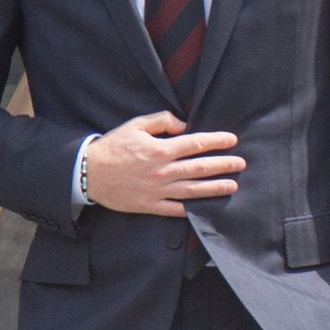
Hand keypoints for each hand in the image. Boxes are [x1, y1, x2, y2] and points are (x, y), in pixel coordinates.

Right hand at [84, 111, 243, 216]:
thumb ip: (162, 121)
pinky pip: (174, 209)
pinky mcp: (150, 205)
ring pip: (192, 189)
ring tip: (233, 185)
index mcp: (160, 149)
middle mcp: (162, 171)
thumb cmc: (113, 146)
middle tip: (241, 164)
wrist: (87, 173)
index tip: (232, 140)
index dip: (217, 141)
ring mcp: (157, 190)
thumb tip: (184, 124)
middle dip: (223, 165)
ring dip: (215, 188)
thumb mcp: (136, 125)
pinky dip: (191, 209)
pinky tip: (206, 208)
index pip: (196, 144)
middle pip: (200, 168)